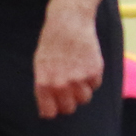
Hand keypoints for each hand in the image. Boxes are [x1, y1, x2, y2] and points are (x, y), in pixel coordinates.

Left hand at [36, 3, 104, 117]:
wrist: (68, 22)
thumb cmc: (52, 42)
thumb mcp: (40, 65)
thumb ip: (44, 85)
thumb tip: (49, 106)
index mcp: (44, 84)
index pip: (49, 112)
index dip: (52, 110)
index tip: (55, 107)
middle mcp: (61, 84)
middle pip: (69, 108)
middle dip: (68, 103)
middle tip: (68, 91)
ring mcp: (79, 79)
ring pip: (84, 99)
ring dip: (82, 91)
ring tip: (77, 76)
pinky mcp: (94, 71)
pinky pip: (95, 85)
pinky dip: (92, 78)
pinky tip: (85, 64)